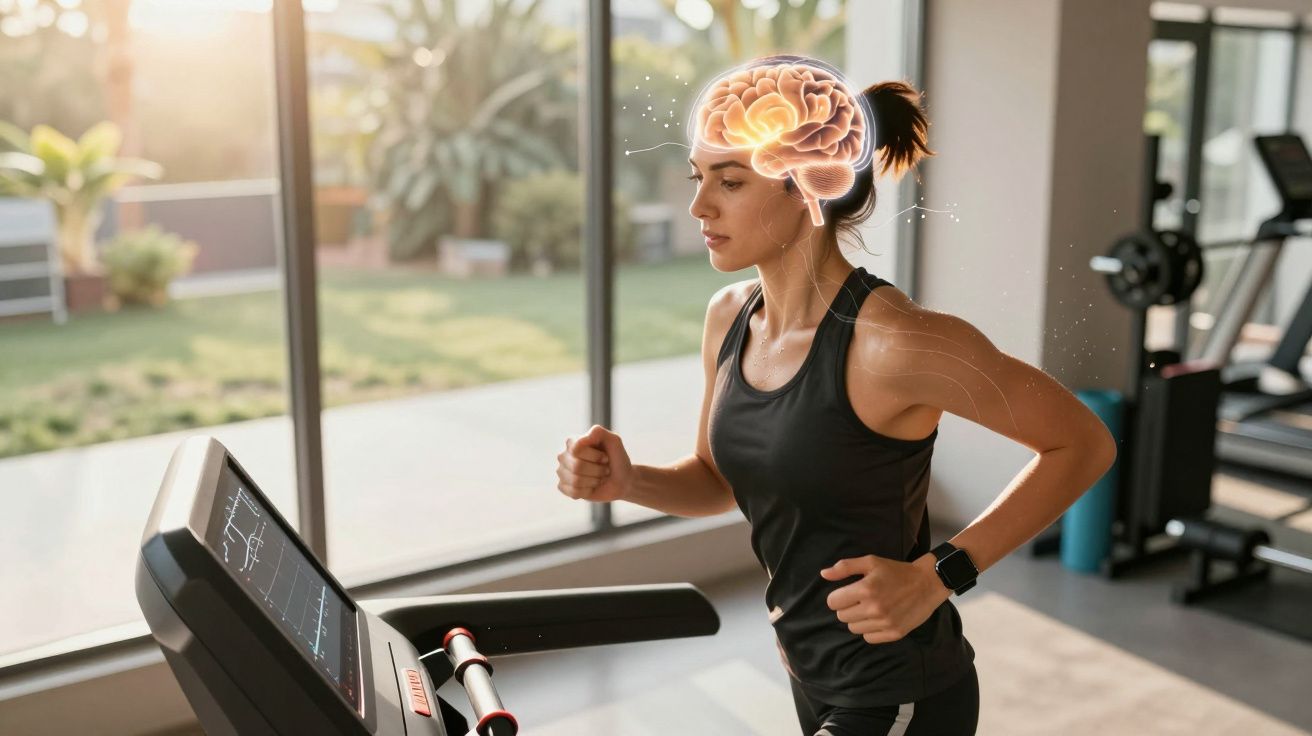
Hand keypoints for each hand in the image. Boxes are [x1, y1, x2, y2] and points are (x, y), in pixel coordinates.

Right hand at [555, 424, 632, 502]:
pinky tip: (591, 487)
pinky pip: (574, 492)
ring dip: (594, 481)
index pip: (577, 449)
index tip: (605, 457)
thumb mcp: (613, 440)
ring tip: (599, 477)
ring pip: (575, 480)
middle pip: (576, 466)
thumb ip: (598, 432)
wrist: (622, 479)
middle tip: (604, 469)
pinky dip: (588, 491)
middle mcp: (564, 456)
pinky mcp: (563, 487)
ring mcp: (562, 472)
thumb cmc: (616, 458)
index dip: (595, 456)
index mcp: (572, 442)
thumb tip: (583, 437)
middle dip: (597, 470)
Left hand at [820, 553, 950, 644]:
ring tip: (870, 608)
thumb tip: (823, 574)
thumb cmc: (896, 571)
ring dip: (858, 619)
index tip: (847, 593)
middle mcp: (874, 608)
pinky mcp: (894, 634)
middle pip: (842, 617)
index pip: (833, 602)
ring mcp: (884, 622)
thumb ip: (845, 567)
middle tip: (861, 600)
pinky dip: (870, 629)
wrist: (927, 583)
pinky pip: (868, 638)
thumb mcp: (870, 562)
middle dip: (847, 608)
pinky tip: (879, 618)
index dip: (837, 597)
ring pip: (853, 629)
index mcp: (865, 589)